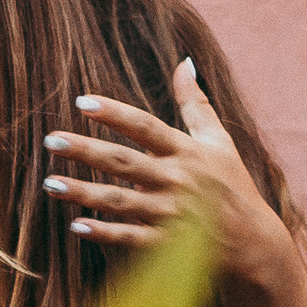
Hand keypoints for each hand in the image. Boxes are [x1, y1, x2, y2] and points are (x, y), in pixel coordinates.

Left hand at [42, 57, 295, 303]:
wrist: (255, 243)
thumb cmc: (232, 186)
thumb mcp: (219, 141)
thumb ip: (196, 104)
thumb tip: (185, 62)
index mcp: (188, 152)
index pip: (147, 127)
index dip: (115, 114)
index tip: (83, 102)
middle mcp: (178, 181)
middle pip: (125, 162)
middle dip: (86, 151)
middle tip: (51, 140)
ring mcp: (172, 214)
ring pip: (121, 201)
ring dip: (84, 193)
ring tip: (50, 183)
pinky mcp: (169, 245)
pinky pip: (131, 238)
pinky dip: (105, 233)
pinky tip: (76, 226)